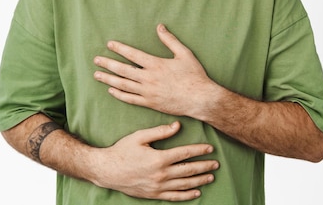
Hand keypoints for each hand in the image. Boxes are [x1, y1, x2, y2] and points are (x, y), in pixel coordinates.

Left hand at [93, 24, 213, 116]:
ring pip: (123, 85)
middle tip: (96, 60)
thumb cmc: (194, 75)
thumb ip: (170, 40)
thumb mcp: (184, 54)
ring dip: (108, 79)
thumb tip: (159, 27)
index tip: (109, 44)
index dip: (120, 49)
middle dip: (108, 64)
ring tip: (97, 75)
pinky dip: (119, 94)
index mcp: (156, 64)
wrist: (200, 99)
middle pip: (123, 70)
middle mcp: (149, 78)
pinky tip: (112, 90)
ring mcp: (148, 92)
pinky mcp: (150, 104)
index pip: (133, 54)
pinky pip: (130, 99)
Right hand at [94, 121, 217, 200]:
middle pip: (188, 170)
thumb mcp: (139, 137)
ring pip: (184, 184)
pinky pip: (174, 197)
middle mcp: (161, 174)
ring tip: (211, 177)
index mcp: (159, 158)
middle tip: (216, 164)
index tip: (210, 148)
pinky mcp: (153, 194)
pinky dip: (186, 195)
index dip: (199, 150)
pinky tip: (196, 193)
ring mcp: (157, 186)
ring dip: (199, 180)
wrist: (106, 170)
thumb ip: (160, 131)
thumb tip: (177, 126)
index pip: (185, 153)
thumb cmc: (122, 151)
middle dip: (204, 166)